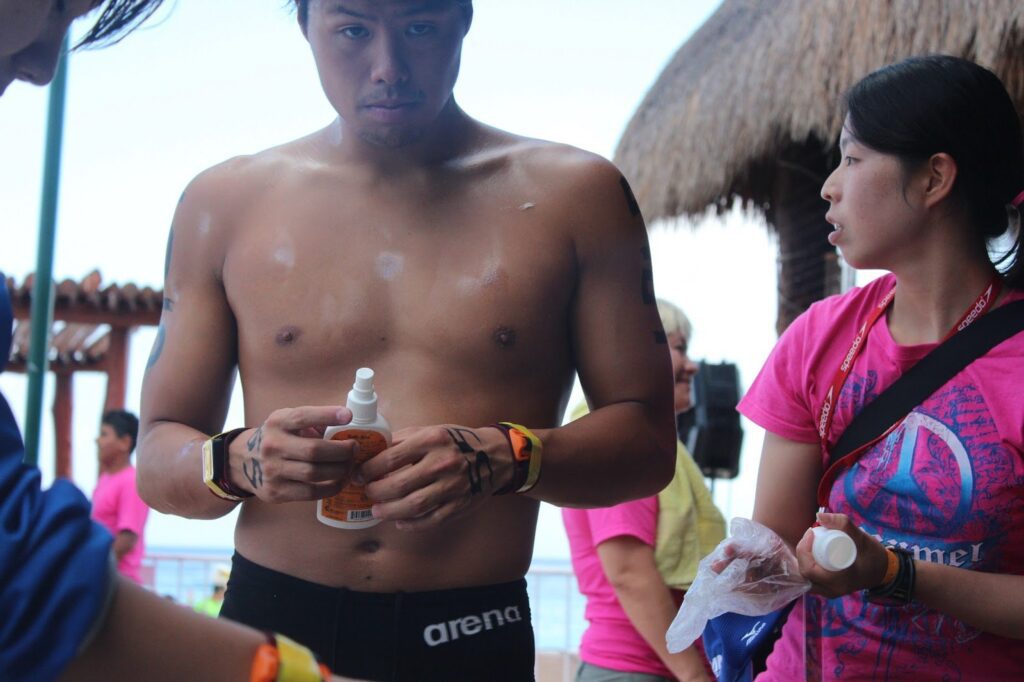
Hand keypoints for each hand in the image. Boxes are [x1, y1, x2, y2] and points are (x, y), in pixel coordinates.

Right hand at [228, 406, 355, 502]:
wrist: (242, 462)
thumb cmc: (278, 438)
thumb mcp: (287, 422)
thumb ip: (312, 422)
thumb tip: (348, 424)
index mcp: (277, 423)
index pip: (303, 417)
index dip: (327, 415)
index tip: (348, 415)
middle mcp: (272, 445)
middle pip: (314, 450)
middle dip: (342, 451)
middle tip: (354, 449)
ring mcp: (271, 471)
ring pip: (314, 474)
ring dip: (339, 471)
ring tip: (349, 466)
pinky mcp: (275, 492)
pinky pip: (310, 492)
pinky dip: (331, 487)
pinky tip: (339, 481)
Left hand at [360, 424, 513, 529]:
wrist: (493, 456)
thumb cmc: (455, 442)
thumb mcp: (430, 431)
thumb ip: (402, 440)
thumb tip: (371, 453)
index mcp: (431, 440)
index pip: (390, 458)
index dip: (369, 470)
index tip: (359, 475)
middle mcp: (442, 463)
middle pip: (398, 485)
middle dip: (376, 492)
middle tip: (367, 493)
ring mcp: (452, 486)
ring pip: (413, 506)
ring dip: (390, 511)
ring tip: (378, 510)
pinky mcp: (459, 505)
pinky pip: (431, 519)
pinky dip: (412, 524)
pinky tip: (400, 521)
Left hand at [795, 512, 889, 598]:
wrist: (883, 571)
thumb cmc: (873, 555)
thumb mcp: (861, 538)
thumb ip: (843, 524)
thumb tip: (819, 516)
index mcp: (840, 580)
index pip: (809, 569)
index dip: (804, 550)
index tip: (811, 532)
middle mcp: (832, 590)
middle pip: (804, 573)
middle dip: (803, 552)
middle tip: (810, 536)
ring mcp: (829, 592)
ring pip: (805, 578)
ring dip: (804, 559)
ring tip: (811, 543)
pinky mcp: (827, 590)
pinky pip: (810, 579)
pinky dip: (807, 565)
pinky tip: (811, 553)